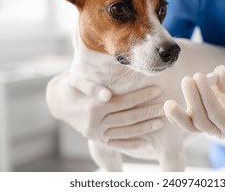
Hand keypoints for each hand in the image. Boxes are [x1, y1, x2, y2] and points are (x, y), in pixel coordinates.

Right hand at [46, 71, 164, 148]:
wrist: (59, 102)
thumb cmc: (70, 86)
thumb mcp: (76, 80)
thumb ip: (91, 86)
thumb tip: (107, 96)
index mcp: (92, 108)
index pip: (124, 102)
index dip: (142, 96)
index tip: (158, 89)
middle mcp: (95, 124)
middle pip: (128, 118)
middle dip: (149, 112)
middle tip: (166, 106)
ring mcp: (96, 134)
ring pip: (126, 132)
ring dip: (145, 127)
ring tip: (161, 122)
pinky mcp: (97, 140)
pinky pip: (117, 144)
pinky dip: (132, 144)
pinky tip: (146, 141)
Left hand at [164, 65, 224, 137]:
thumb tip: (218, 73)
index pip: (217, 114)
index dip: (206, 96)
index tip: (199, 76)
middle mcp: (221, 131)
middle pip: (202, 122)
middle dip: (193, 100)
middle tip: (187, 79)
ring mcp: (209, 127)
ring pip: (191, 126)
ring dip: (179, 115)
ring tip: (168, 104)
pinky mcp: (200, 120)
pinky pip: (186, 122)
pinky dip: (176, 117)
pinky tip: (168, 107)